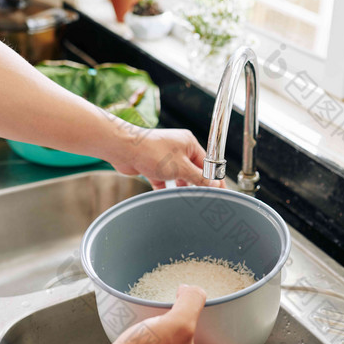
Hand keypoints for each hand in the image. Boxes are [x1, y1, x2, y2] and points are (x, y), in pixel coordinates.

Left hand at [111, 128, 225, 188]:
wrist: (123, 149)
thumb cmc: (151, 151)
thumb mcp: (180, 167)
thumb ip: (198, 177)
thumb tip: (213, 184)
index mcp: (189, 144)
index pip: (207, 163)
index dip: (213, 178)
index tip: (220, 191)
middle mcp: (178, 149)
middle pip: (193, 170)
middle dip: (197, 184)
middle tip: (203, 198)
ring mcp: (165, 157)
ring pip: (179, 176)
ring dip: (181, 187)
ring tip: (186, 199)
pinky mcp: (153, 166)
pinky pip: (164, 180)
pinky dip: (166, 188)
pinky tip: (168, 197)